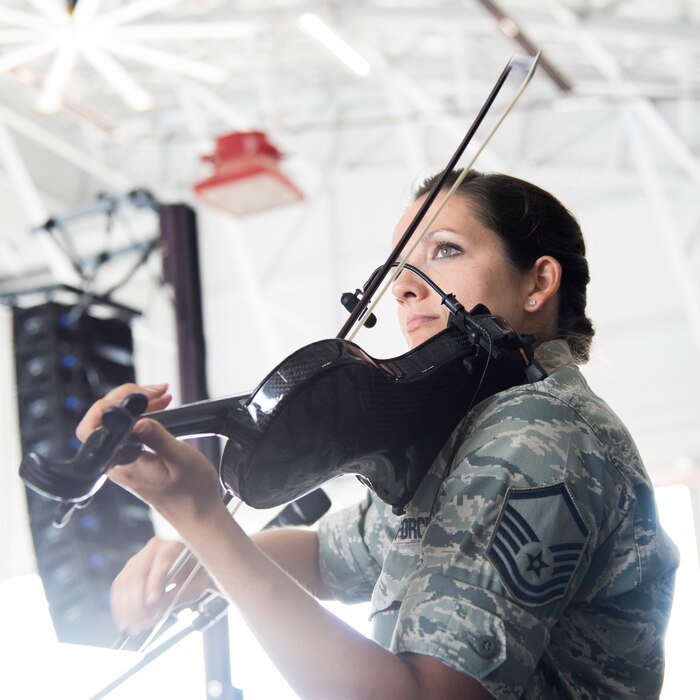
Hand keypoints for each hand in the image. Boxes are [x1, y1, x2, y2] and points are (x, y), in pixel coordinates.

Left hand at [76, 382, 223, 528]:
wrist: (199, 515)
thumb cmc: (193, 493)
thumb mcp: (180, 459)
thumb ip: (158, 438)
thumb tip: (139, 420)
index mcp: (124, 464)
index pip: (95, 427)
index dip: (112, 404)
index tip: (142, 396)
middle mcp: (118, 464)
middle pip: (103, 421)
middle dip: (128, 398)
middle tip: (158, 392)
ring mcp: (124, 462)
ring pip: (117, 424)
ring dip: (138, 404)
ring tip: (163, 396)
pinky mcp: (134, 461)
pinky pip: (129, 432)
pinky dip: (143, 415)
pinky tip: (160, 408)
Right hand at [111, 537, 214, 635]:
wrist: (192, 563)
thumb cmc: (197, 572)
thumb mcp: (196, 584)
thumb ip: (178, 595)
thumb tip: (155, 609)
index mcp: (175, 545)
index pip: (162, 561)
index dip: (155, 583)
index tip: (153, 603)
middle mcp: (155, 547)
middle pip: (138, 574)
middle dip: (137, 604)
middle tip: (143, 624)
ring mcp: (140, 556)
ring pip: (124, 582)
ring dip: (126, 609)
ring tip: (135, 626)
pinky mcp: (131, 567)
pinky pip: (119, 586)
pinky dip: (119, 605)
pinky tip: (125, 619)